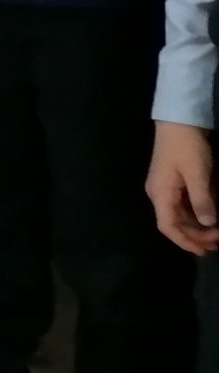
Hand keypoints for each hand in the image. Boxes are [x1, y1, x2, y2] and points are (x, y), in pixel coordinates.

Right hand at [148, 121, 218, 254]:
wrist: (178, 121)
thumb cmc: (186, 147)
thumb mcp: (198, 174)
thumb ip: (202, 200)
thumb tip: (209, 225)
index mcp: (161, 193)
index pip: (168, 226)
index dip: (185, 242)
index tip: (204, 251)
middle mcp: (159, 193)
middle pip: (174, 223)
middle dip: (195, 236)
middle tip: (218, 242)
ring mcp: (165, 187)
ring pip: (179, 215)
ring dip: (197, 226)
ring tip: (216, 234)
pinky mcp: (172, 181)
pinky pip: (183, 205)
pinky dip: (196, 214)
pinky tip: (210, 217)